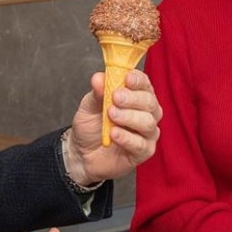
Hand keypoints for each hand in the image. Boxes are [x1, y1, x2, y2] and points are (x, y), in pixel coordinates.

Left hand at [63, 69, 161, 184]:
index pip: (144, 84)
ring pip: (148, 122)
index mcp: (136, 96)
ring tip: (111, 115)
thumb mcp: (89, 106)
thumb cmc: (91, 126)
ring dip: (129, 117)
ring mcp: (147, 132)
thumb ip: (97, 92)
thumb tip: (98, 78)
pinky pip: (141, 144)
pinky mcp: (143, 151)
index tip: (127, 78)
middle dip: (132, 98)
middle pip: (149, 102)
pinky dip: (127, 137)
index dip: (138, 80)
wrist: (82, 153)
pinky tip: (114, 134)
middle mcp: (146, 112)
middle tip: (115, 97)